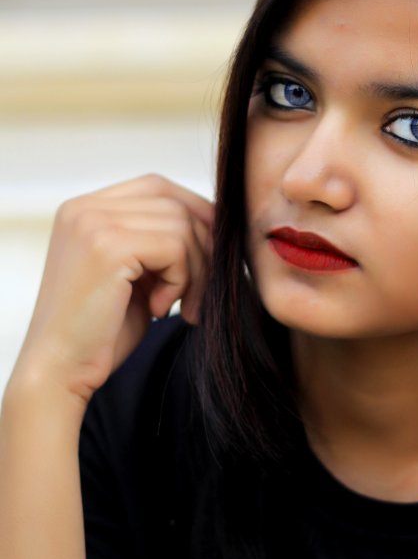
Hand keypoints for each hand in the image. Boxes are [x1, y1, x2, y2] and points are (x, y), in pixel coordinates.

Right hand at [10, 174, 213, 404]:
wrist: (61, 371)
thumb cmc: (99, 331)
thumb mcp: (134, 274)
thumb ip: (159, 241)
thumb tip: (216, 221)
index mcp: (84, 209)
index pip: (157, 187)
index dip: (194, 214)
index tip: (212, 253)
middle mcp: (84, 208)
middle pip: (174, 204)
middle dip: (202, 248)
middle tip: (200, 293)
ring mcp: (93, 223)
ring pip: (182, 226)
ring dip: (194, 271)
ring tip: (178, 306)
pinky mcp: (109, 246)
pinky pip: (175, 248)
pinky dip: (181, 281)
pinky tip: (160, 309)